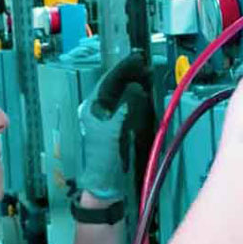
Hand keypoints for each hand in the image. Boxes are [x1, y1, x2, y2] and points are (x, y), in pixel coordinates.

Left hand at [78, 56, 148, 199]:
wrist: (106, 186)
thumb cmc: (105, 160)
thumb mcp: (115, 130)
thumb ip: (126, 107)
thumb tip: (136, 87)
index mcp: (93, 108)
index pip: (107, 81)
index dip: (123, 68)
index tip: (137, 57)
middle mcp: (99, 111)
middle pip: (116, 86)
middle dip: (131, 74)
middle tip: (147, 64)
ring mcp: (109, 120)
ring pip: (123, 96)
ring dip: (136, 85)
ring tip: (149, 74)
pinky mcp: (118, 129)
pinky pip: (129, 107)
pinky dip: (139, 99)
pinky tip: (148, 94)